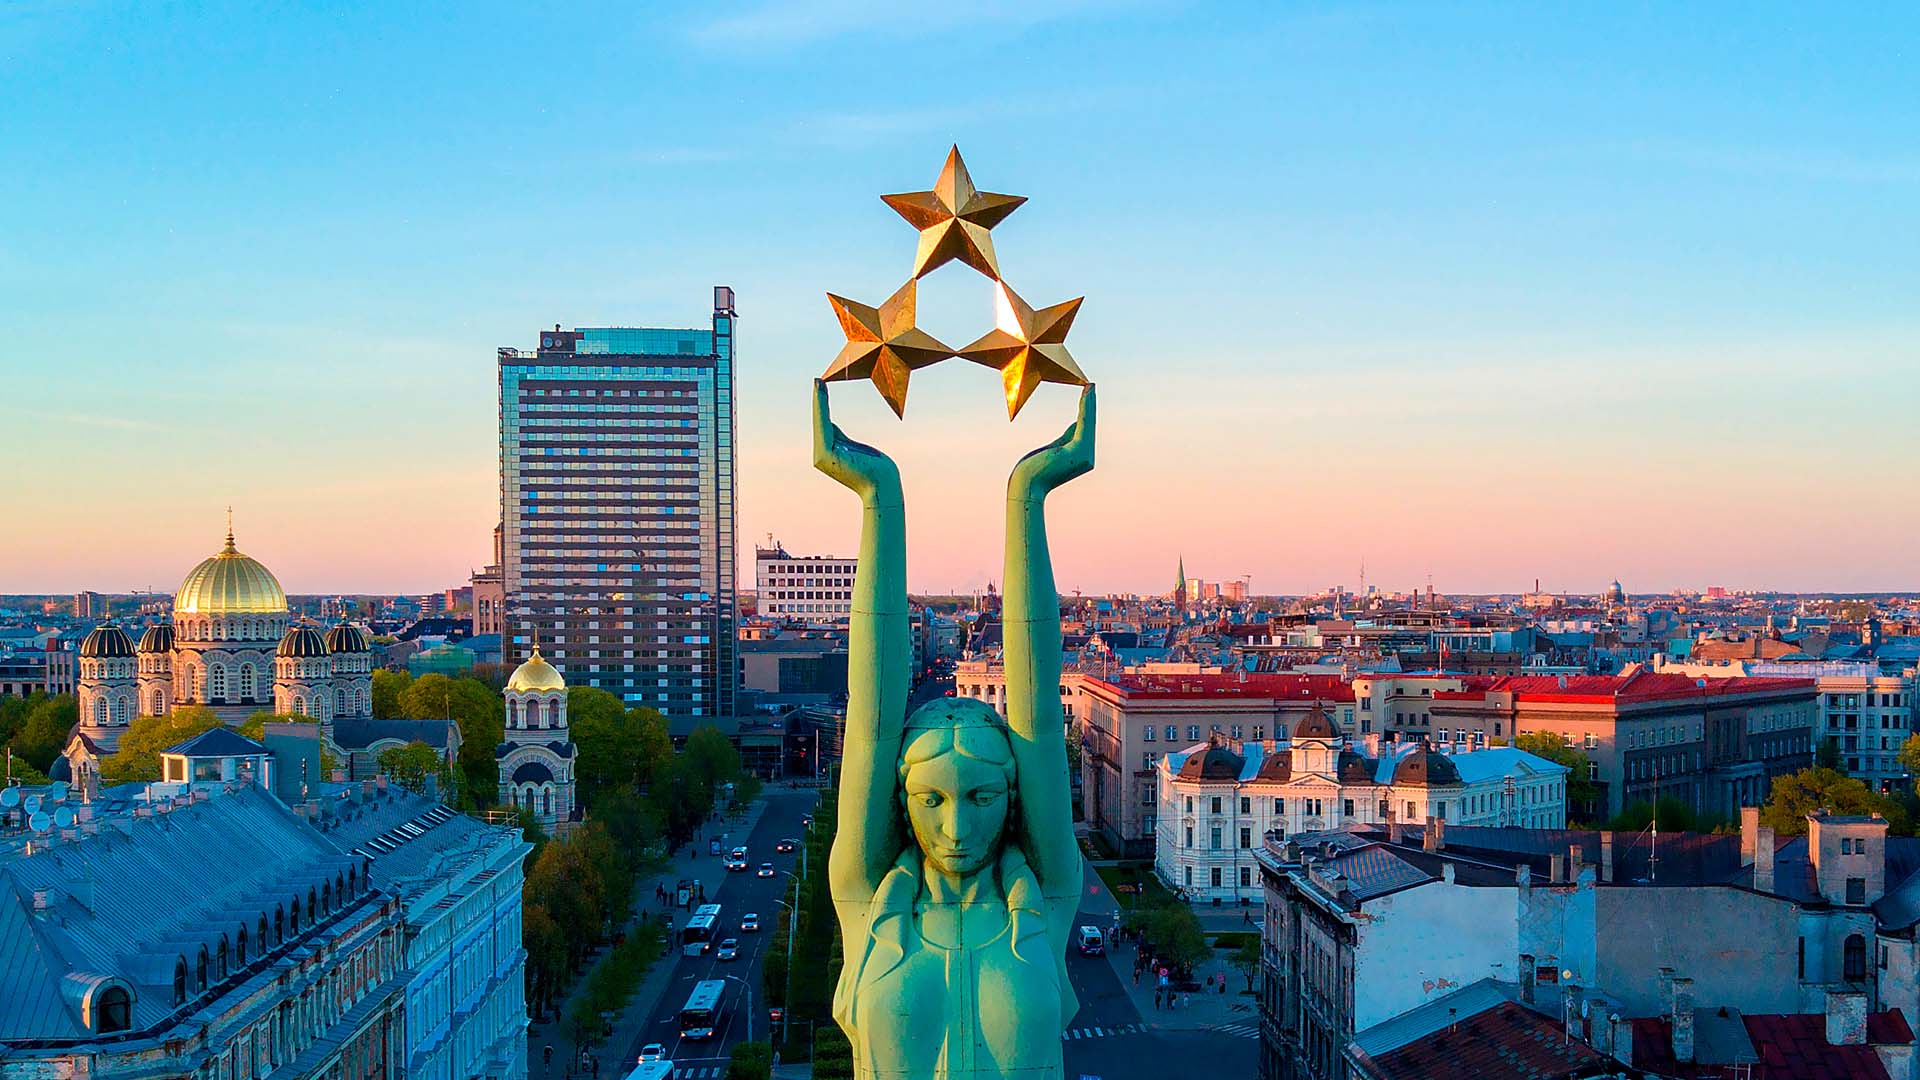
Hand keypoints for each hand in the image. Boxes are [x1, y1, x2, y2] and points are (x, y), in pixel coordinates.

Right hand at [813, 379, 901, 502]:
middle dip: (819, 401)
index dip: (822, 406)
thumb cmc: (875, 469)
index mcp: (828, 454)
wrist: (883, 484)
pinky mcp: (825, 454)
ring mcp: (821, 456)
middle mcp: (820, 456)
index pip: (824, 425)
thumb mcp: (855, 448)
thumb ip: (841, 438)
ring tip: (818, 382)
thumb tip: (831, 425)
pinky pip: (823, 425)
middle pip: (820, 422)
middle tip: (817, 379)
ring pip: (820, 422)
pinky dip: (821, 408)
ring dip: (819, 401)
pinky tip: (821, 393)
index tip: (820, 387)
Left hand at [1009, 384, 1095, 498]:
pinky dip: (1085, 408)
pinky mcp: (1079, 450)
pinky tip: (1086, 395)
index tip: (1087, 395)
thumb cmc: (1035, 469)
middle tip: (1091, 385)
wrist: (1026, 484)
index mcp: (1081, 458)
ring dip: (1089, 402)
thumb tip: (1076, 424)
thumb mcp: (1054, 449)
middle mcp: (1088, 458)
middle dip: (1089, 405)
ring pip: (1088, 422)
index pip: (1084, 430)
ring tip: (1090, 386)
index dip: (1086, 411)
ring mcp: (1085, 455)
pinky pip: (1083, 423)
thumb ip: (1066, 437)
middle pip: (1088, 425)